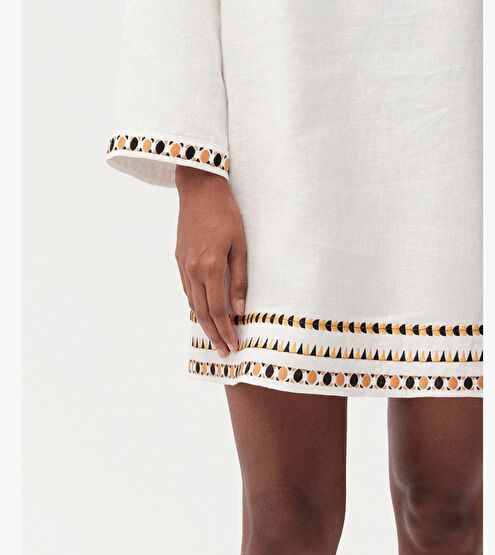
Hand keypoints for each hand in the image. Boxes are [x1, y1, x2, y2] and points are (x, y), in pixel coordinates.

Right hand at [175, 166, 246, 357]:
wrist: (199, 189)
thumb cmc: (226, 214)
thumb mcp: (241, 245)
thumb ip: (240, 279)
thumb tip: (240, 309)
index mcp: (210, 268)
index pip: (219, 311)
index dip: (226, 332)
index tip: (233, 347)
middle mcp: (193, 270)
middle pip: (203, 313)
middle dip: (214, 335)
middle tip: (223, 353)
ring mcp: (183, 265)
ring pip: (193, 303)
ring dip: (204, 323)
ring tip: (214, 337)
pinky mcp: (179, 259)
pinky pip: (187, 290)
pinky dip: (196, 305)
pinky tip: (203, 312)